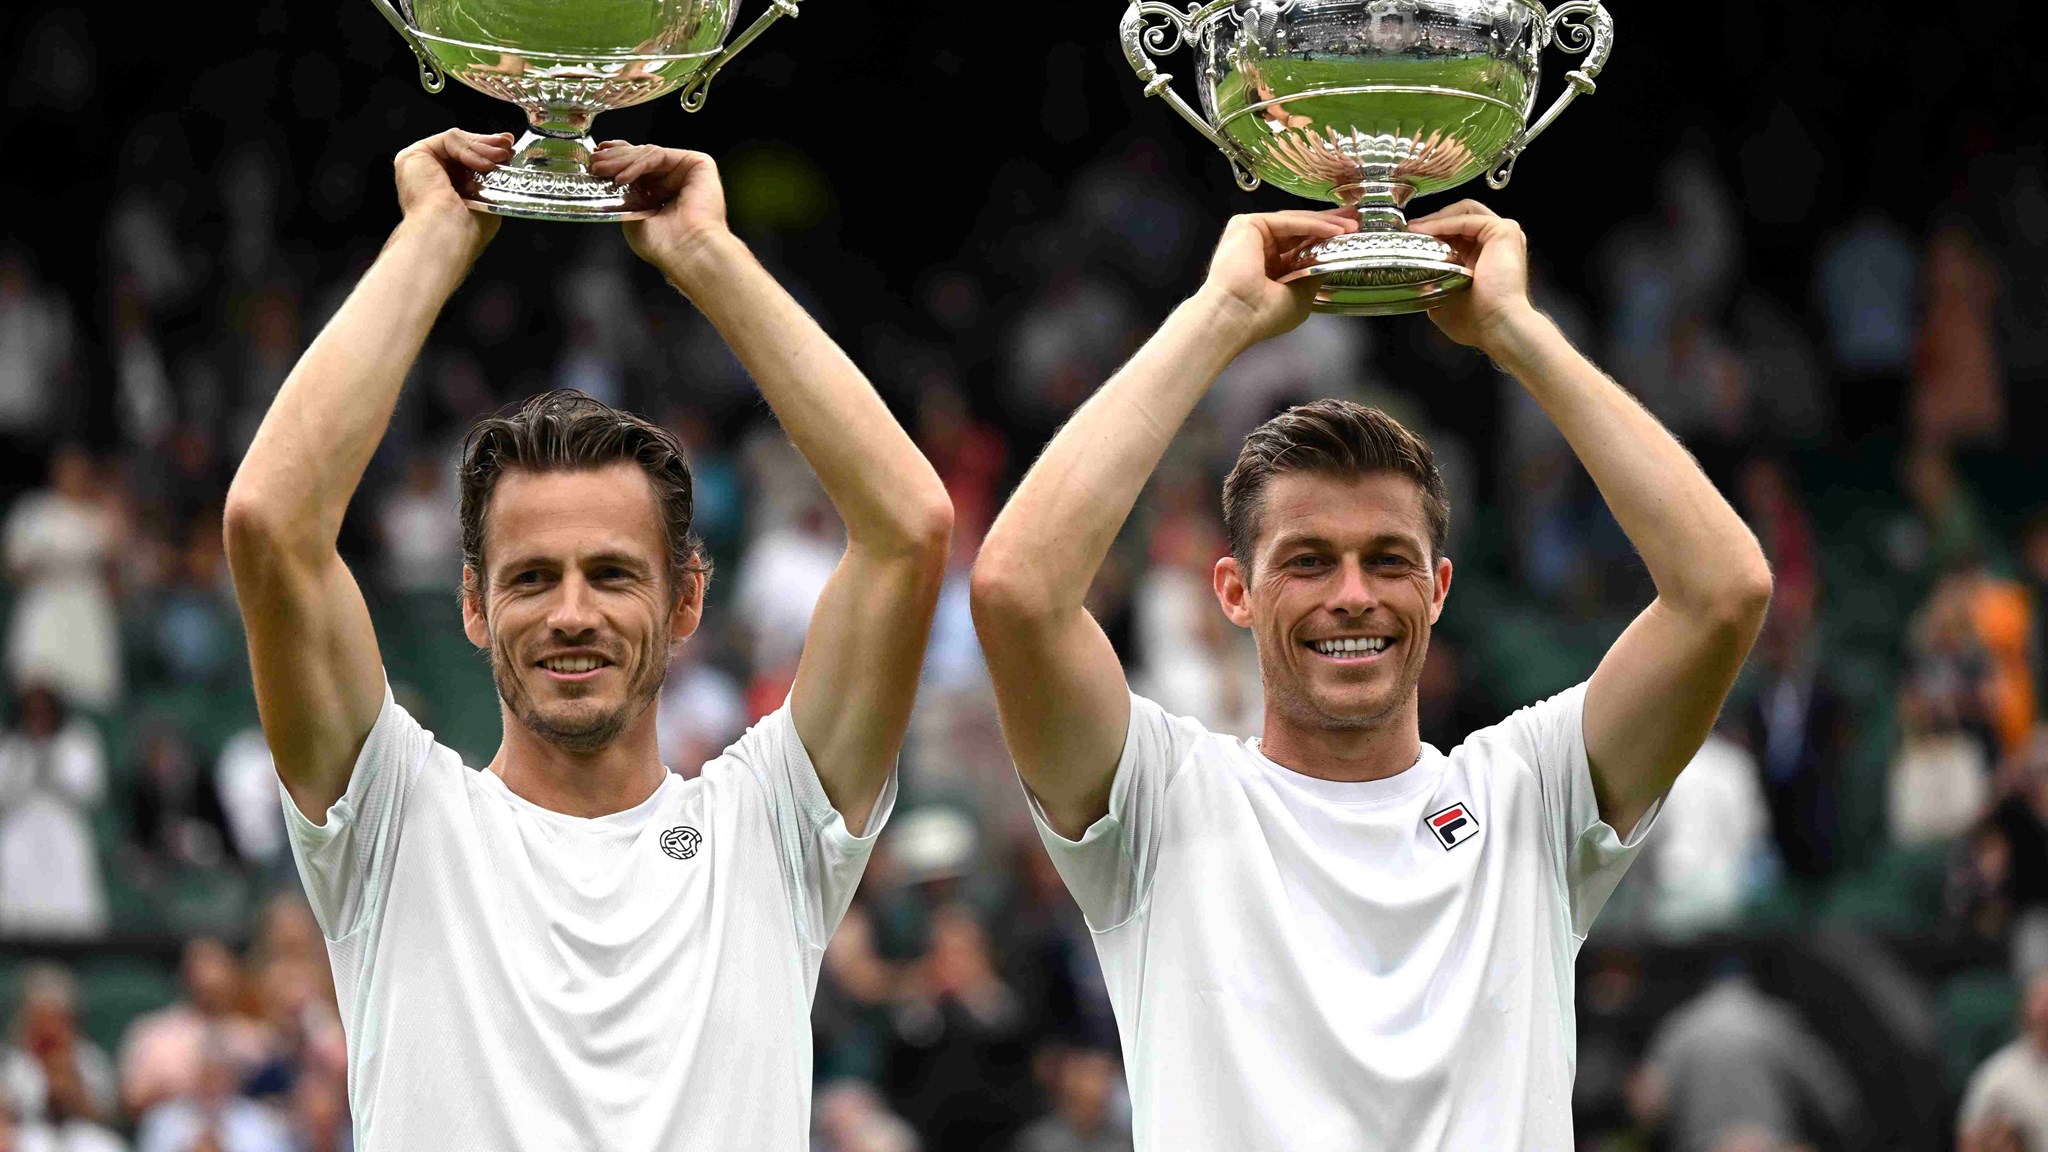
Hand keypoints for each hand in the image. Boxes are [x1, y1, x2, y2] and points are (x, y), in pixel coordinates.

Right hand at [391, 129, 508, 256]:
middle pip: (462, 147)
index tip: (509, 148)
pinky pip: (449, 140)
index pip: (467, 160)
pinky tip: (483, 165)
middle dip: (489, 144)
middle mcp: (429, 176)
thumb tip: (506, 158)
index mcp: (445, 189)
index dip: (489, 151)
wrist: (449, 234)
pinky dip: (469, 150)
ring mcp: (420, 165)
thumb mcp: (487, 198)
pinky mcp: (414, 155)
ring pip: (458, 141)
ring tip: (501, 158)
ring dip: (483, 147)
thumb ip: (490, 178)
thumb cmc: (467, 229)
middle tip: (508, 147)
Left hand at [595, 142, 732, 284]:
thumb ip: (622, 194)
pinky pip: (660, 156)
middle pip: (642, 157)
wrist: (686, 251)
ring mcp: (688, 172)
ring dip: (622, 161)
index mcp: (662, 194)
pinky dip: (638, 164)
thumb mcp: (630, 215)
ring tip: (603, 170)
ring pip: (649, 154)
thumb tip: (605, 174)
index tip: (597, 156)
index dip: (617, 158)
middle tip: (595, 163)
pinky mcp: (699, 164)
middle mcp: (675, 181)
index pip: (638, 167)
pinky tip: (623, 178)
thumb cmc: (663, 244)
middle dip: (614, 158)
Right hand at [1196, 209, 1357, 346]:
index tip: (1350, 234)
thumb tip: (1336, 259)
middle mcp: (1258, 248)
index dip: (1325, 238)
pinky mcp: (1247, 225)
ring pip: (1295, 223)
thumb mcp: (1300, 296)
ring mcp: (1251, 235)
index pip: (1300, 245)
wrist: (1236, 316)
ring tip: (1351, 225)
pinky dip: (1312, 225)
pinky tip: (1334, 230)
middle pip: (1299, 229)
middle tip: (1355, 217)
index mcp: (1268, 266)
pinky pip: (1287, 221)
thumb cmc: (1261, 316)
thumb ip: (1316, 275)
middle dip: (1330, 223)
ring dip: (1325, 223)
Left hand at [1407, 200, 1536, 348]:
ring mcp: (1503, 234)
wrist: (1497, 325)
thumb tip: (1417, 283)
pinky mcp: (1504, 231)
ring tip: (1415, 228)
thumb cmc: (1478, 321)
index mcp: (1485, 257)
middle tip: (1410, 229)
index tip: (1410, 236)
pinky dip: (1444, 222)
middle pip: (1461, 215)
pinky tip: (1426, 231)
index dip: (1433, 230)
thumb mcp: (1447, 298)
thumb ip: (1435, 284)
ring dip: (1437, 218)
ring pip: (1465, 211)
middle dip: (1434, 219)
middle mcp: (1496, 243)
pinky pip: (1467, 218)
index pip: (1457, 231)